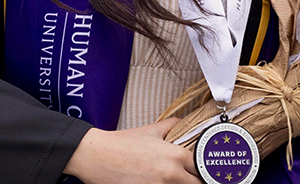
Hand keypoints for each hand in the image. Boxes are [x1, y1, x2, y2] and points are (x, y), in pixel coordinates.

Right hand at [63, 118, 199, 183]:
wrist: (96, 156)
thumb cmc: (121, 144)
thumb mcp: (150, 130)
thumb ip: (171, 126)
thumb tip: (182, 122)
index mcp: (175, 155)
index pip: (202, 169)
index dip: (203, 171)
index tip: (201, 172)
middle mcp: (171, 174)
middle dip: (194, 181)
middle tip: (187, 177)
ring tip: (169, 180)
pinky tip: (155, 183)